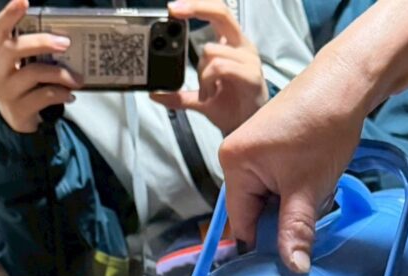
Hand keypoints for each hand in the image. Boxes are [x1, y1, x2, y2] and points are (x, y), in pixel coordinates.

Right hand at [0, 0, 82, 133]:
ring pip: (33, 73)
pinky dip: (61, 93)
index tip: (23, 0)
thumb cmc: (22, 89)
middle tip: (65, 43)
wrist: (16, 125)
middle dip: (41, 42)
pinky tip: (70, 95)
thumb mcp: (18, 68)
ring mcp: (4, 92)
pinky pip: (44, 96)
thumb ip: (28, 53)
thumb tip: (60, 38)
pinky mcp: (18, 110)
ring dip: (60, 74)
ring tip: (77, 79)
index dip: (9, 14)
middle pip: (14, 48)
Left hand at [151, 0, 267, 135]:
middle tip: (174, 11)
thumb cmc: (231, 111)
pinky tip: (211, 93)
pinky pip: (220, 67)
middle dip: (196, 8)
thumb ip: (178, 95)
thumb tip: (156, 95)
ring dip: (201, 74)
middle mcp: (242, 48)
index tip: (174, 8)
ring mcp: (249, 60)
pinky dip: (209, 80)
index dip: (196, 5)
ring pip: (212, 50)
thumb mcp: (199, 100)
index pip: (217, 13)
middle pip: (221, 13)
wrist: (245, 132)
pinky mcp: (251, 75)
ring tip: (206, 92)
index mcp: (232, 46)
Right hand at [219, 54, 365, 272]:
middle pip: (254, 212)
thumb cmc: (323, 123)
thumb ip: (295, 232)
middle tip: (310, 217)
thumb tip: (293, 269)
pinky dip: (300, 192)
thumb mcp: (308, 189)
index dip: (262, 245)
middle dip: (283, 221)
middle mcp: (237, 157)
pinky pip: (280, 186)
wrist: (348, 82)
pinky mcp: (273, 149)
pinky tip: (317, 182)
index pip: (240, 223)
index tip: (284, 263)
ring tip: (317, 192)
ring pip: (271, 201)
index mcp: (233, 164)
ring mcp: (254, 152)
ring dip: (295, 207)